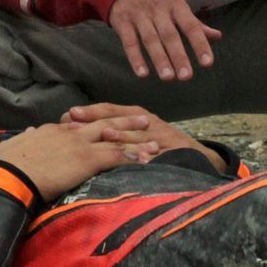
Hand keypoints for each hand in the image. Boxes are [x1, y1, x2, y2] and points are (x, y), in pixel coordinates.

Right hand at [0, 117, 160, 200]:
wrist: (11, 174)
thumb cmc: (7, 164)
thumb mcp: (14, 146)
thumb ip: (26, 138)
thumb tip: (30, 132)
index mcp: (53, 130)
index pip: (79, 125)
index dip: (96, 125)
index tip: (108, 127)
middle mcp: (70, 132)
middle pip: (103, 124)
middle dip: (125, 122)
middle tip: (143, 120)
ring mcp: (80, 144)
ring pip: (115, 139)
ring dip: (137, 140)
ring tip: (155, 140)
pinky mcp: (87, 159)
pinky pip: (115, 156)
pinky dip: (132, 157)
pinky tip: (146, 160)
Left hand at [63, 102, 228, 173]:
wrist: (197, 156)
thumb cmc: (160, 144)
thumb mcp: (137, 133)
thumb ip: (113, 131)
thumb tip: (78, 130)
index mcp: (136, 116)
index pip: (110, 110)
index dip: (90, 111)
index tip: (69, 113)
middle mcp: (147, 123)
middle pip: (119, 120)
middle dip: (97, 122)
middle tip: (76, 124)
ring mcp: (161, 137)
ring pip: (137, 136)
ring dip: (121, 135)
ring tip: (105, 134)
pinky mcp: (172, 152)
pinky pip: (157, 154)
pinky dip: (147, 155)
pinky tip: (138, 157)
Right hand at [106, 0, 221, 80]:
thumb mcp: (176, 2)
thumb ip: (195, 23)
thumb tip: (217, 37)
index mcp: (175, 4)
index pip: (191, 26)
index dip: (200, 44)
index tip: (207, 63)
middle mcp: (158, 9)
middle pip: (170, 35)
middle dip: (178, 56)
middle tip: (187, 77)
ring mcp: (139, 15)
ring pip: (150, 39)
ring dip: (159, 59)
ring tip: (168, 78)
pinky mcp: (122, 21)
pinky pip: (129, 41)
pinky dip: (135, 58)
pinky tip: (142, 74)